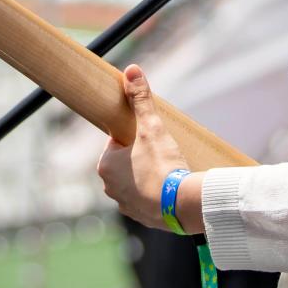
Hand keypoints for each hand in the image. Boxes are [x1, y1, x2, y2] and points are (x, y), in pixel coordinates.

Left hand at [96, 64, 192, 229]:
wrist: (181, 205)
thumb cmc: (162, 165)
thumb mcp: (151, 127)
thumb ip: (140, 99)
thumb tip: (131, 70)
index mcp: (105, 165)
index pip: (117, 142)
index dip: (135, 136)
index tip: (151, 137)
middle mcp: (109, 187)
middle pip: (127, 162)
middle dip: (142, 156)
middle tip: (163, 153)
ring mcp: (125, 205)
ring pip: (136, 182)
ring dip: (149, 176)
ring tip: (169, 171)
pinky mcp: (141, 218)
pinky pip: (147, 200)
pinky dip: (157, 195)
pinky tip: (171, 189)